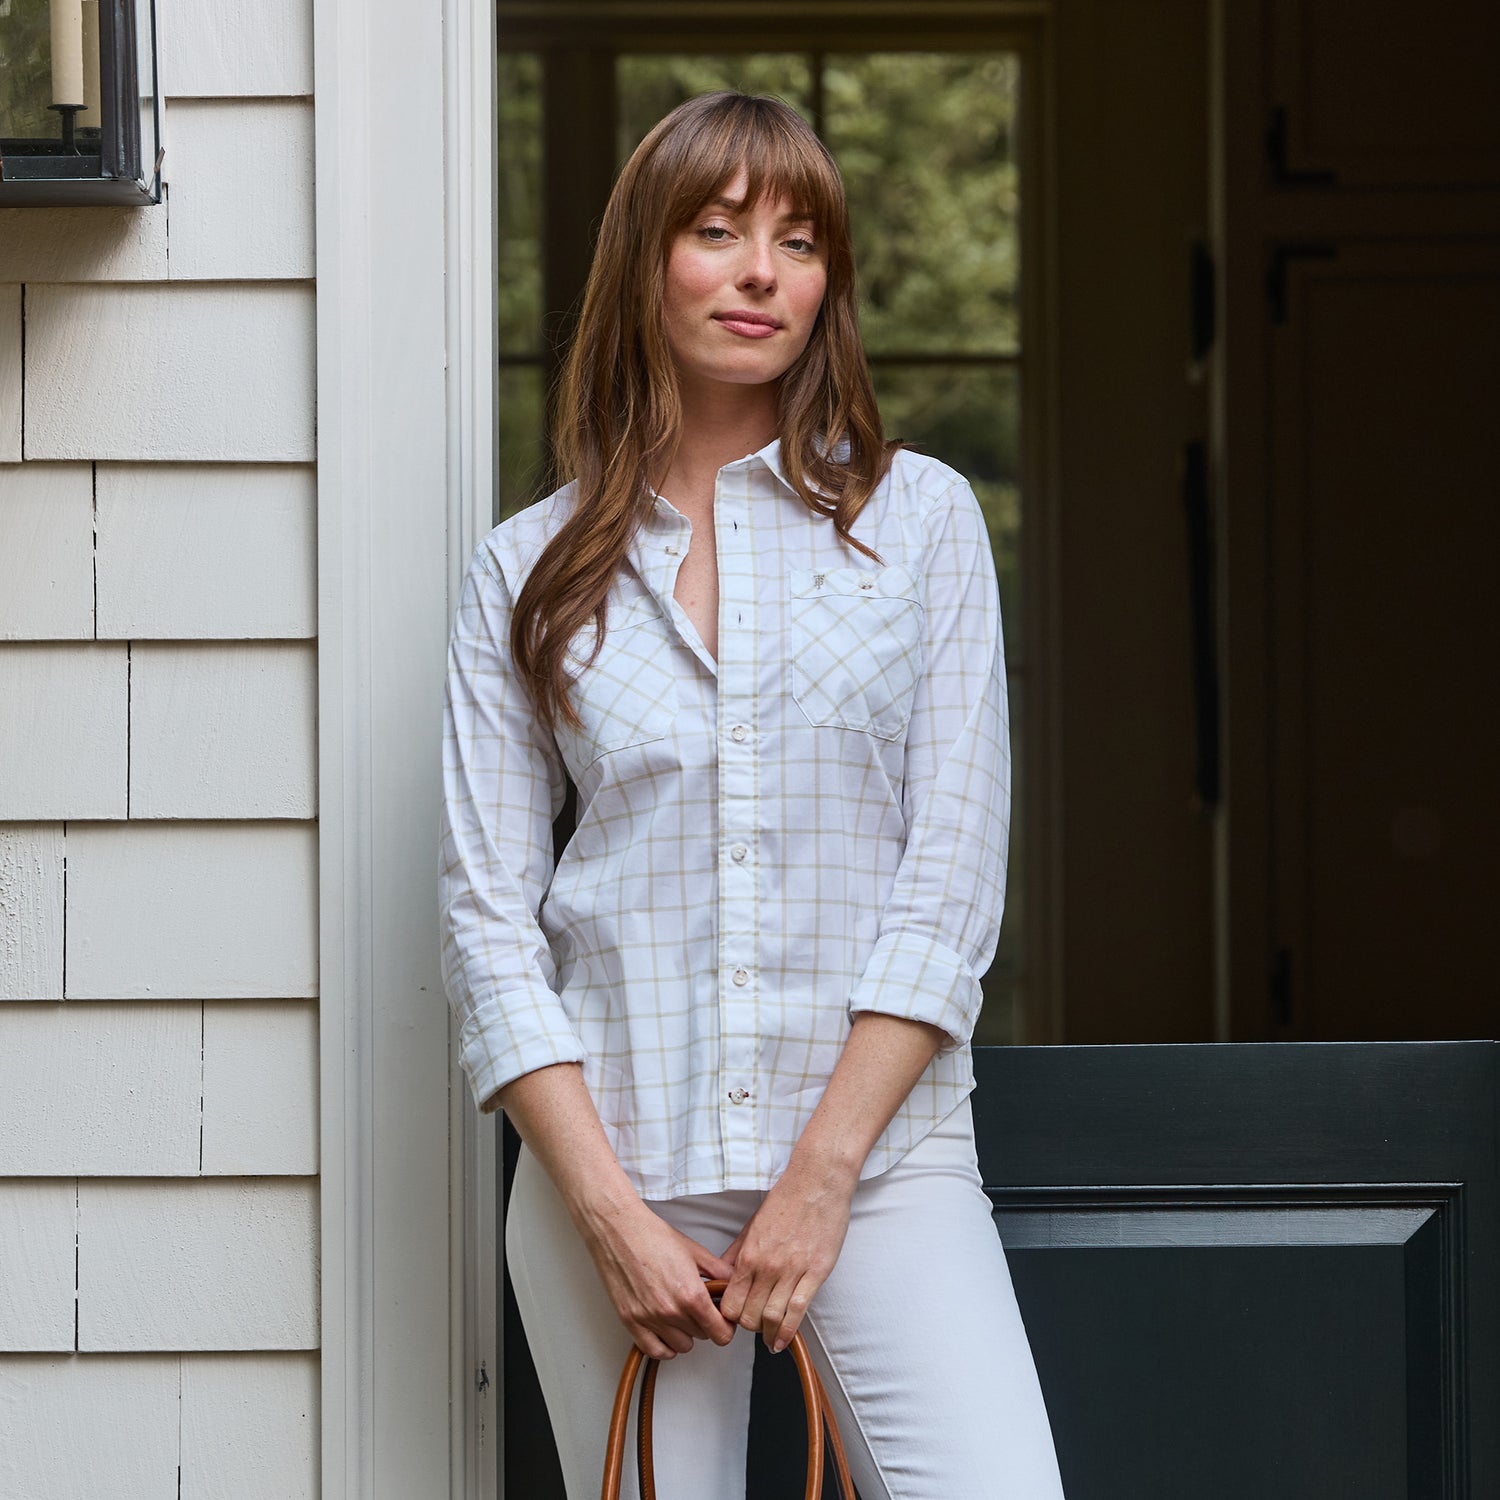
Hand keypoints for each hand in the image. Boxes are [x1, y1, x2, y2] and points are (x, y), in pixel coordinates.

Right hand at [581, 1197, 737, 1360]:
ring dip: (685, 1333)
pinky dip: (664, 1346)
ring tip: (681, 1314)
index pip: (720, 1333)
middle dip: (705, 1322)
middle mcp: (671, 1312)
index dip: (726, 1326)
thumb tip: (733, 1283)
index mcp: (691, 1295)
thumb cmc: (653, 1236)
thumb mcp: (695, 1251)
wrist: (620, 1230)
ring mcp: (649, 1319)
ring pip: (681, 1346)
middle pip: (702, 1336)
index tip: (723, 1319)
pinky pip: (654, 1351)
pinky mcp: (630, 1321)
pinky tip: (666, 1331)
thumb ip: (719, 1272)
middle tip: (699, 1306)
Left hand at [718, 1156, 855, 1353]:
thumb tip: (722, 1274)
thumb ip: (737, 1252)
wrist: (817, 1182)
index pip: (730, 1303)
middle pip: (748, 1316)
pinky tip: (782, 1342)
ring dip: (767, 1334)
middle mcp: (768, 1267)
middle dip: (747, 1327)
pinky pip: (798, 1311)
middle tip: (752, 1327)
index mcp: (749, 1255)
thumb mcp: (752, 1224)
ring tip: (768, 1339)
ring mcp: (792, 1271)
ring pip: (772, 1318)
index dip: (728, 1317)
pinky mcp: (816, 1273)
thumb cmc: (785, 1199)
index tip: (733, 1320)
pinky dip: (788, 1333)